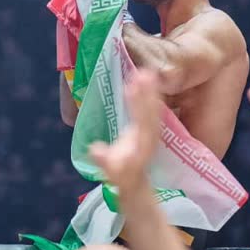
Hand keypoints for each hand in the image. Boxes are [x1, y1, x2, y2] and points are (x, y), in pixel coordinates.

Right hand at [88, 70, 160, 192]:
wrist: (136, 178)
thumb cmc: (121, 174)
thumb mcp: (111, 170)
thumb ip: (104, 160)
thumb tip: (95, 149)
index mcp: (140, 145)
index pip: (140, 123)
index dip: (136, 105)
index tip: (130, 88)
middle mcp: (150, 136)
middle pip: (149, 112)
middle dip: (146, 93)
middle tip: (141, 72)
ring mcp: (153, 130)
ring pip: (154, 108)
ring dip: (151, 89)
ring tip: (146, 71)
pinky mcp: (152, 125)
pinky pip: (154, 108)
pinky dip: (152, 93)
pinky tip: (149, 77)